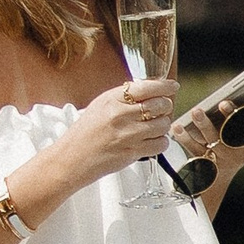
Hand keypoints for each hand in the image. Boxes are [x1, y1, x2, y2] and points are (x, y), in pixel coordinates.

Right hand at [45, 75, 177, 192]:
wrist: (71, 158)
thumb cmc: (84, 132)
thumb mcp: (100, 105)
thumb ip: (122, 96)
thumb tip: (147, 88)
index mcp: (112, 99)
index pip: (146, 87)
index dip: (164, 86)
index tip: (172, 86)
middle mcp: (121, 115)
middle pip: (159, 105)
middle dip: (165, 106)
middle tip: (161, 110)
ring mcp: (128, 135)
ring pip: (163, 125)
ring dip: (163, 125)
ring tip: (154, 127)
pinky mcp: (132, 153)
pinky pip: (160, 144)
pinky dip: (160, 142)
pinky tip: (152, 140)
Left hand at [177, 95, 243, 170]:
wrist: (219, 175)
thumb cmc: (234, 139)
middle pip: (240, 133)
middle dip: (232, 117)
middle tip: (223, 103)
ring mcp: (226, 157)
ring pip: (216, 141)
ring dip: (206, 125)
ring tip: (196, 111)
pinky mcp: (207, 164)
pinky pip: (196, 150)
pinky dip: (186, 138)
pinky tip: (178, 126)